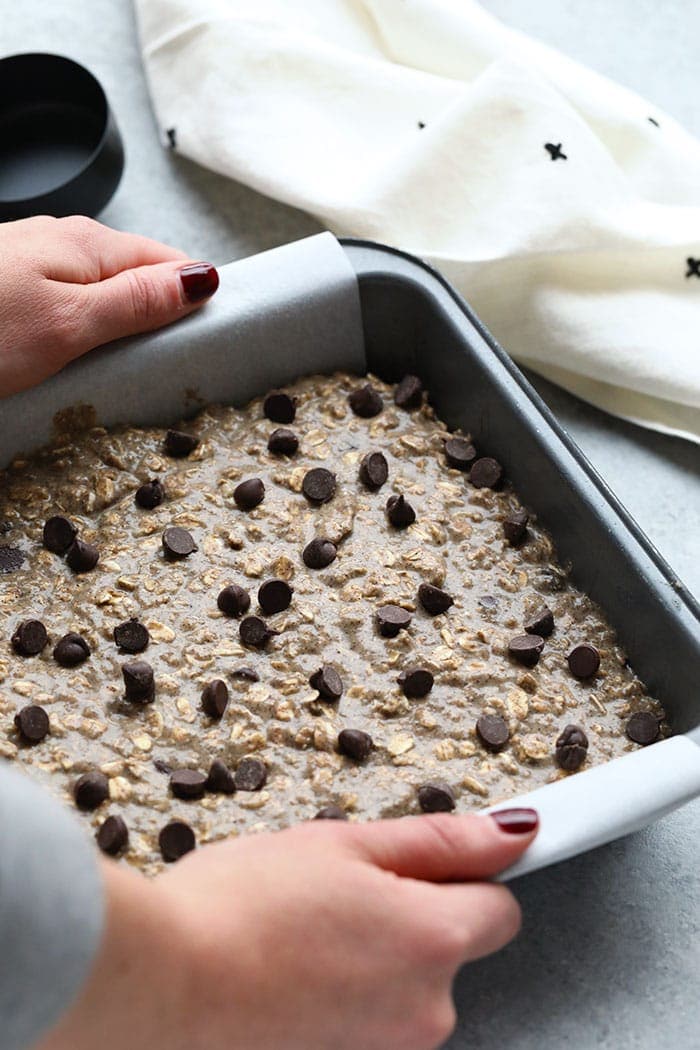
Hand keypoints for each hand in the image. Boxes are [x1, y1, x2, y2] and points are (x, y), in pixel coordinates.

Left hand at [0, 215, 218, 396]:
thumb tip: (201, 278)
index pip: (170, 265)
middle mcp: (62, 240)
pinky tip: (69, 357)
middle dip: (152, 320)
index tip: (195, 347)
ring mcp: (32, 260)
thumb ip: (137, 300)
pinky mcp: (10, 284)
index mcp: (88, 243)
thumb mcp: (70, 322)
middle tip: (151, 370)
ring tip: (112, 370)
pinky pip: (66, 302)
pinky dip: (77, 330)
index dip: (190, 305)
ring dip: (114, 328)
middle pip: (135, 278)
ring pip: (99, 292)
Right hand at [35, 810, 536, 1049]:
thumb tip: (511, 833)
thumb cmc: (237, 908)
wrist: (160, 985)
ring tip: (306, 932)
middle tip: (342, 890)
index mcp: (432, 942)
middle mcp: (424, 1012)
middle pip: (450, 948)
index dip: (466, 874)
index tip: (435, 864)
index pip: (500, 907)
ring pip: (406, 984)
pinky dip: (346, 994)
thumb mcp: (342, 843)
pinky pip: (371, 1018)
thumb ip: (439, 841)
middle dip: (411, 914)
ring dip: (375, 956)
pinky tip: (294, 972)